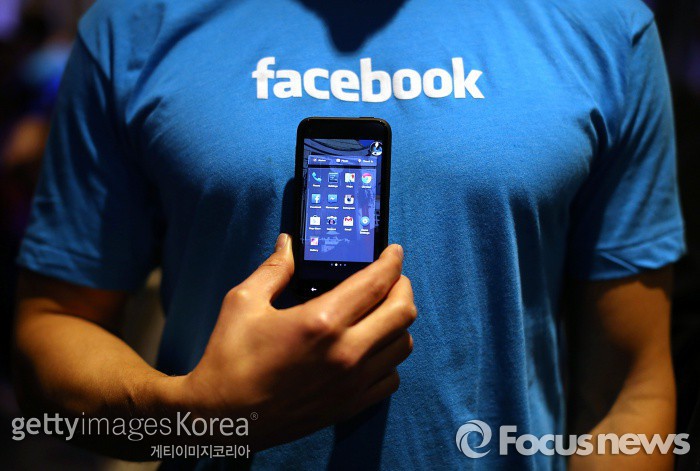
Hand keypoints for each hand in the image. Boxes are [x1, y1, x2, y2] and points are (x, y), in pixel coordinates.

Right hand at [179, 234, 416, 448]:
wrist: (223, 417)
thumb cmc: (230, 359)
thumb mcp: (244, 302)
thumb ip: (274, 270)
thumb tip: (287, 244)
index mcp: (321, 321)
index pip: (376, 283)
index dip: (392, 262)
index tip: (394, 252)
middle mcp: (346, 352)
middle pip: (402, 312)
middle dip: (402, 287)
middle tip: (391, 278)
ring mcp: (352, 383)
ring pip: (402, 345)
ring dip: (397, 322)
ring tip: (380, 312)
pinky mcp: (350, 405)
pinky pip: (392, 378)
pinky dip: (389, 359)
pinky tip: (371, 349)